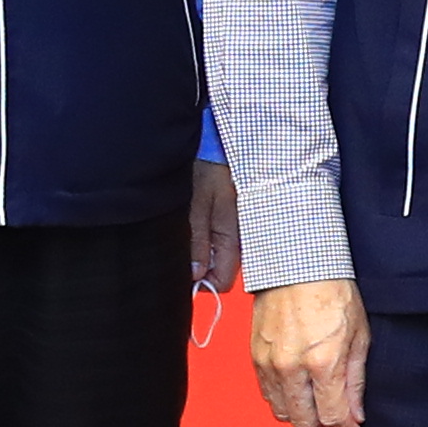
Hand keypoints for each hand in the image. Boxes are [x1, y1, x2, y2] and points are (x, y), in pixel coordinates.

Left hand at [188, 158, 239, 296]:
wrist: (220, 143)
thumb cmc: (208, 169)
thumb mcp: (195, 206)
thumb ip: (196, 241)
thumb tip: (195, 274)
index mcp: (232, 237)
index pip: (224, 281)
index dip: (203, 283)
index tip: (186, 275)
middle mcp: (242, 237)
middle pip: (224, 271)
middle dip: (204, 268)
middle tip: (185, 247)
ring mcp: (242, 229)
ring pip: (223, 258)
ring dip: (206, 252)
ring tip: (192, 227)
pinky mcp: (238, 220)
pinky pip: (226, 242)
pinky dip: (211, 239)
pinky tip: (200, 220)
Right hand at [254, 277, 369, 426]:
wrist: (298, 266)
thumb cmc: (333, 293)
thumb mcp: (359, 336)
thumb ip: (355, 380)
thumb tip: (356, 414)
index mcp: (322, 362)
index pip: (332, 417)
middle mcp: (291, 368)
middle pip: (303, 423)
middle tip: (338, 420)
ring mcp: (269, 364)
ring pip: (282, 413)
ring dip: (302, 416)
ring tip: (319, 403)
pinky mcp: (255, 358)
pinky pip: (268, 395)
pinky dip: (284, 400)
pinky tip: (299, 389)